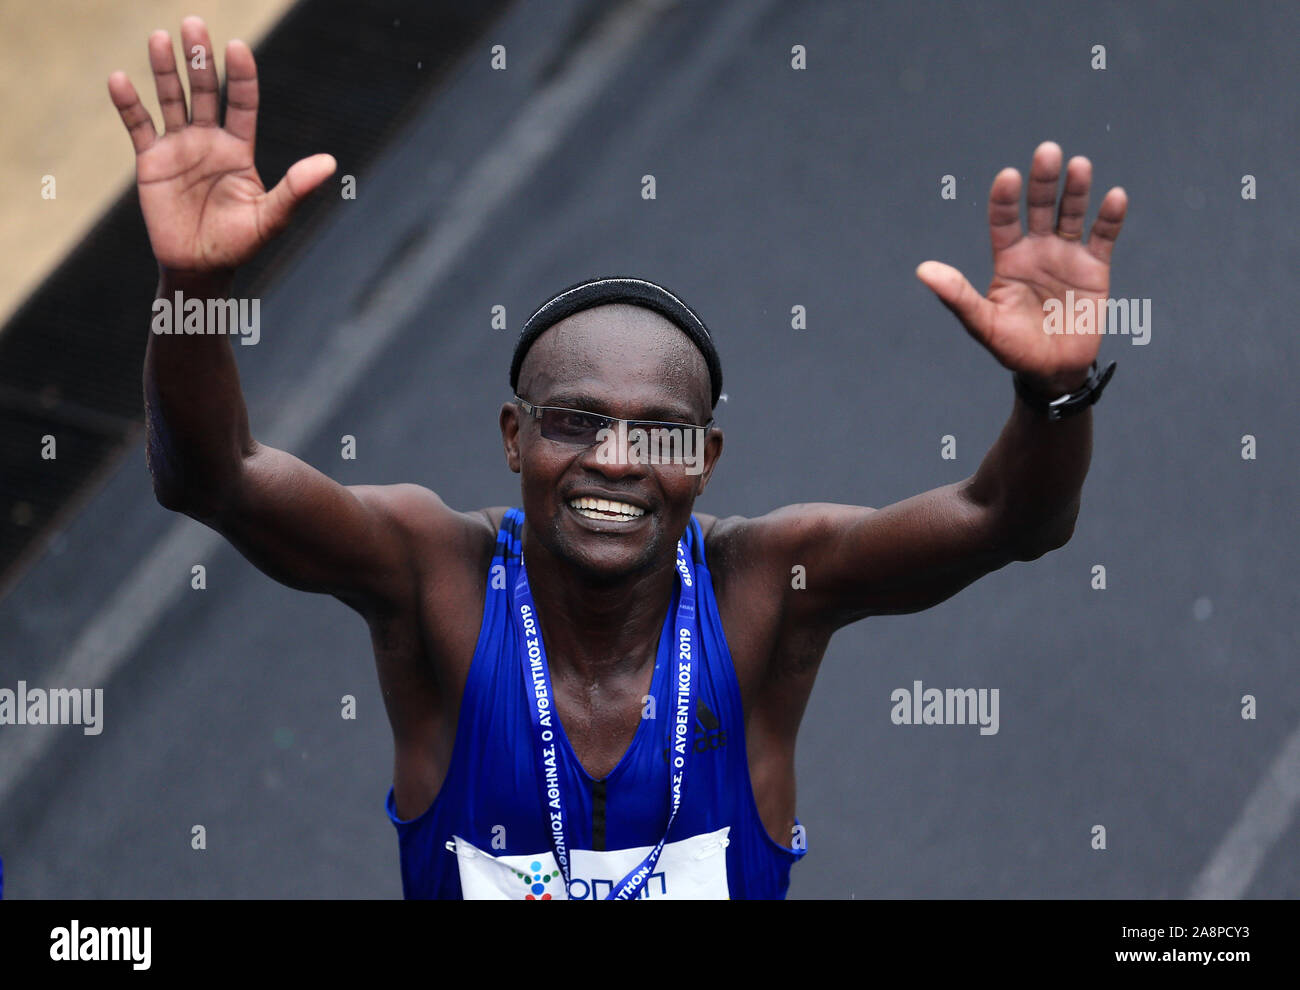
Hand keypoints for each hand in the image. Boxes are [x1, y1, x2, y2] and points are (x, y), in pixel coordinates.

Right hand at [107, 16, 335, 273]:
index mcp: (239, 148)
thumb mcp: (272, 218)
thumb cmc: (240, 244)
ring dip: (165, 70)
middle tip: (194, 24)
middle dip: (199, 59)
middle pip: (204, 91)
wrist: (200, 268)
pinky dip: (128, 104)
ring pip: (171, 99)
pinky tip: (119, 79)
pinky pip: (138, 126)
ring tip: (160, 37)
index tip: (237, 48)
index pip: (241, 103)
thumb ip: (297, 189)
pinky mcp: (151, 161)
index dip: (240, 76)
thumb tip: (330, 163)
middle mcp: (209, 140)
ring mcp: (179, 147)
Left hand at [916, 142, 1126, 392]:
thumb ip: (956, 295)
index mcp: (1008, 259)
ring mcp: (1067, 255)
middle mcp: (1037, 250)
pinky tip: (1114, 196)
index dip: (1006, 199)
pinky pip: (1103, 236)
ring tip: (1079, 165)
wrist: (1052, 371)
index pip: (1005, 220)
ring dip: (1076, 190)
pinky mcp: (1095, 267)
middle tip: (1047, 152)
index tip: (1008, 176)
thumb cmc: (1013, 348)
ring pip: (1072, 213)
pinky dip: (1109, 217)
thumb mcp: (982, 323)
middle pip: (1040, 207)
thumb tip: (922, 270)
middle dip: (1043, 181)